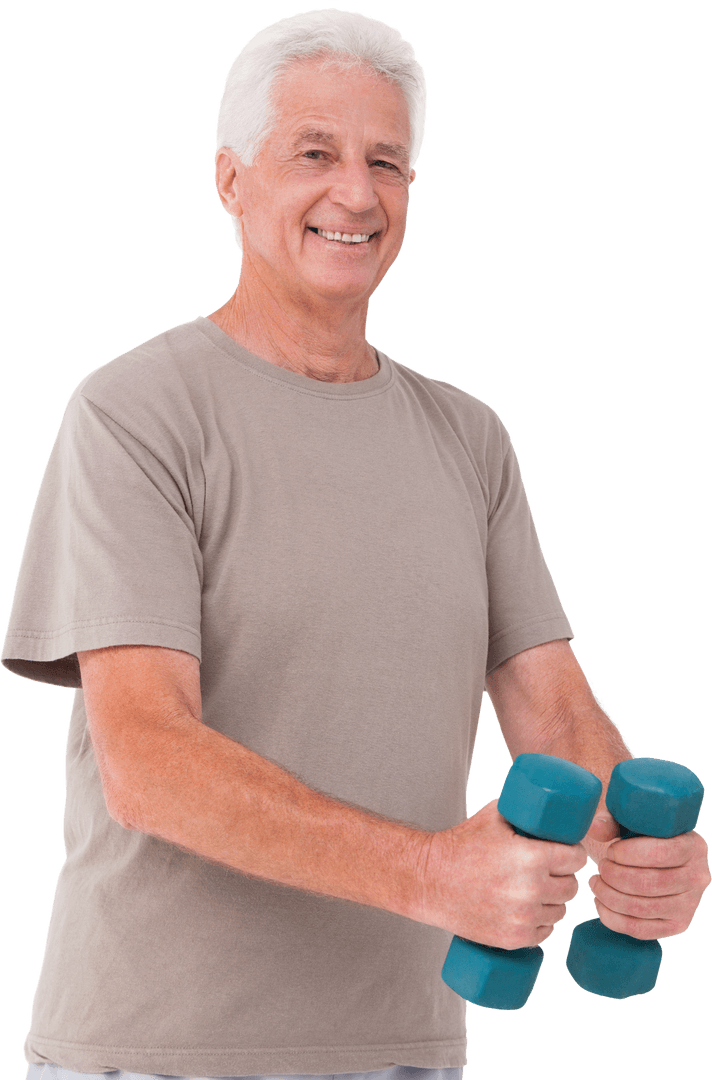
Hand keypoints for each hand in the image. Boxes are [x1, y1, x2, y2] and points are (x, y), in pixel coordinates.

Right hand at [419, 799, 588, 949]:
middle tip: (552, 870)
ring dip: (554, 901)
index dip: (575, 853)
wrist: (429, 880)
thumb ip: (522, 811)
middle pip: (571, 886)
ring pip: (560, 910)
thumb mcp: (493, 816)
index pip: (577, 858)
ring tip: (539, 890)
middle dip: (564, 877)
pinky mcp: (513, 938)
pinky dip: (541, 922)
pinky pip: (545, 932)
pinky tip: (531, 910)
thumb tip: (548, 805)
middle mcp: (531, 890)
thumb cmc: (461, 844)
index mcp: (531, 857)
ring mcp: (523, 917)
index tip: (568, 852)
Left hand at [587, 830, 711, 939]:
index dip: (628, 854)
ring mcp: (689, 905)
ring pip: (642, 908)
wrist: (653, 859)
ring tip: (596, 882)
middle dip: (615, 876)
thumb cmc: (640, 834)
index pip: (660, 853)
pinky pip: (641, 930)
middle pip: (649, 883)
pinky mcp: (676, 926)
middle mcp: (698, 877)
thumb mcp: (630, 819)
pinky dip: (613, 918)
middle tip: (601, 867)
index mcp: (693, 846)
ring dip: (610, 896)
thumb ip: (612, 818)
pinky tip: (600, 902)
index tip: (610, 851)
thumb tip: (596, 826)